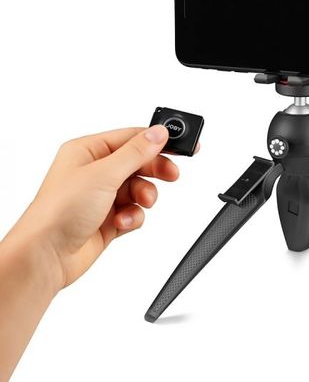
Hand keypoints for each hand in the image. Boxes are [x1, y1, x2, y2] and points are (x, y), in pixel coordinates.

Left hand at [9, 125, 182, 291]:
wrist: (46, 256)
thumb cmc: (59, 211)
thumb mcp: (104, 174)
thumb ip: (136, 153)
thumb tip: (158, 133)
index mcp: (88, 151)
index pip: (132, 138)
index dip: (157, 141)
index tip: (181, 146)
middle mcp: (95, 171)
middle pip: (139, 163)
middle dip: (155, 171)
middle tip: (172, 175)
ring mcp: (102, 195)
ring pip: (140, 188)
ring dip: (145, 196)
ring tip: (141, 203)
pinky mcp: (109, 218)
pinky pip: (135, 211)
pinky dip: (134, 216)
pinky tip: (122, 222)